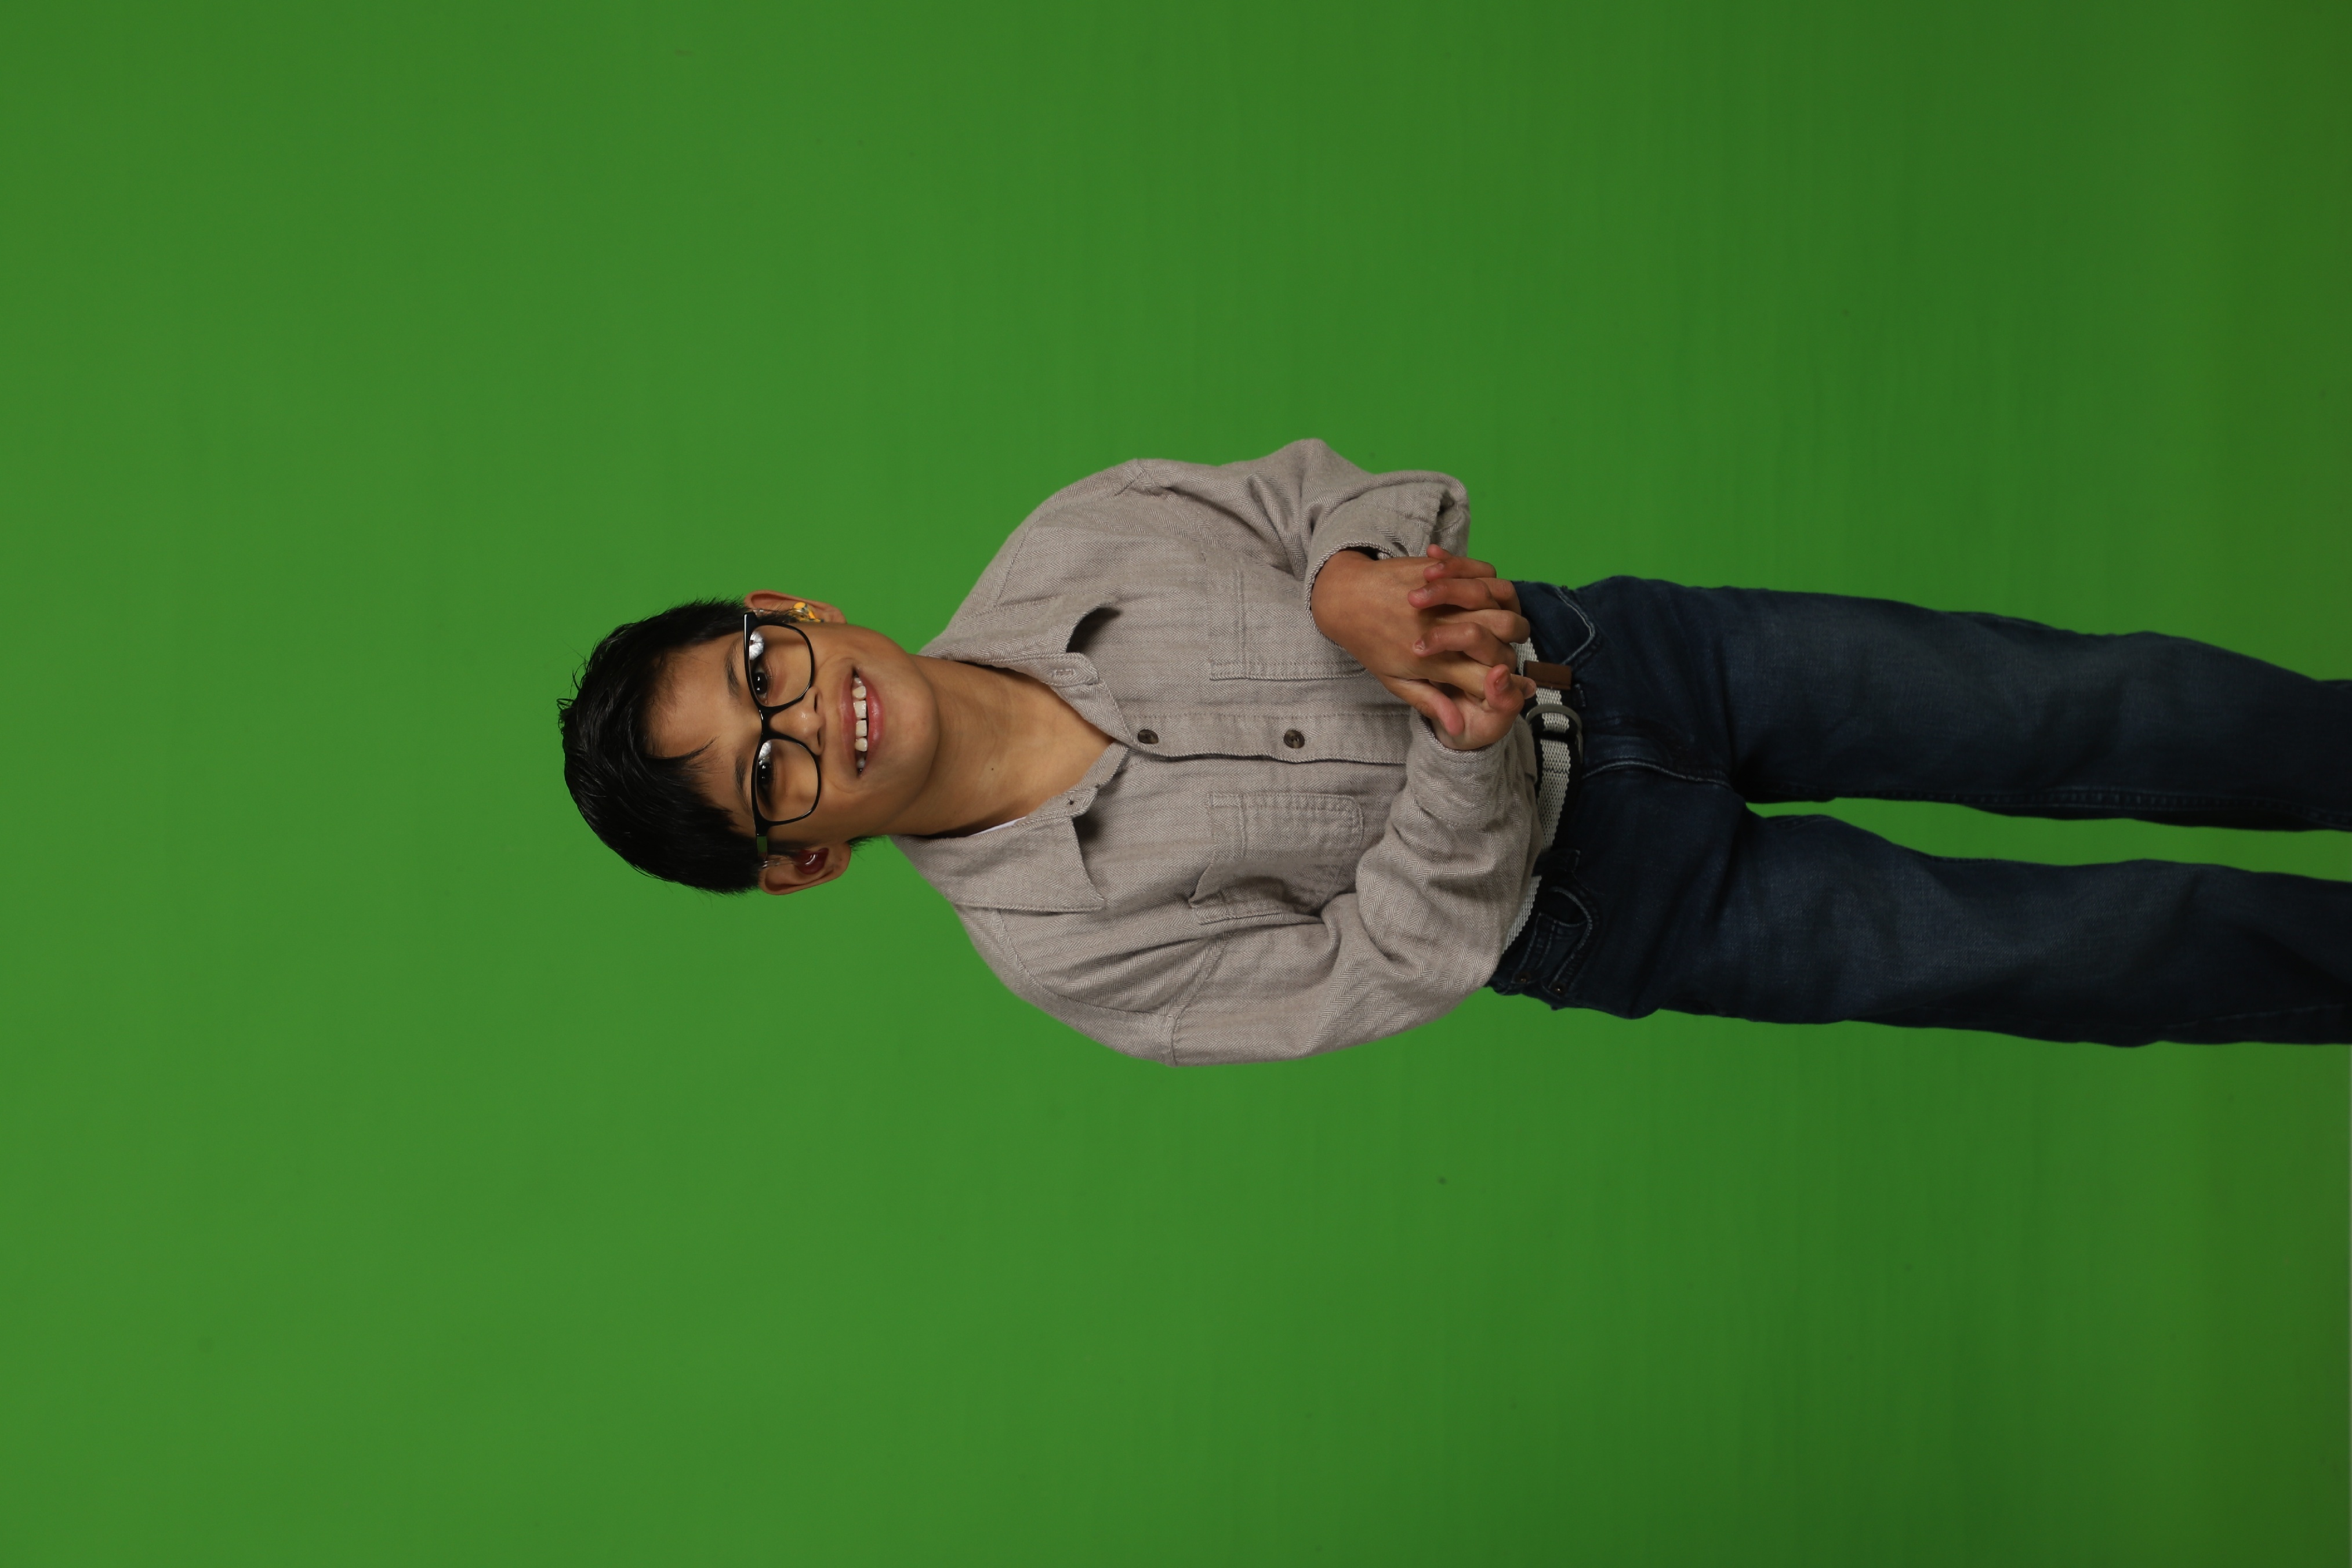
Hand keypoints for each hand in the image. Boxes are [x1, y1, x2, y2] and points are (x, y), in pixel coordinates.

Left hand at [1310, 545, 1533, 743]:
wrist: (1343, 599)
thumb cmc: (1369, 644)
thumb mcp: (1394, 680)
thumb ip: (1429, 702)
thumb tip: (1457, 727)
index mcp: (1435, 662)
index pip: (1490, 674)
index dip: (1506, 678)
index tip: (1503, 676)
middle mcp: (1443, 626)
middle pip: (1504, 628)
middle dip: (1514, 635)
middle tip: (1506, 638)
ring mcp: (1440, 596)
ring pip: (1495, 594)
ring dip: (1502, 604)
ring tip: (1490, 611)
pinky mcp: (1436, 571)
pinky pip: (1477, 568)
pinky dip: (1485, 575)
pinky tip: (1477, 583)